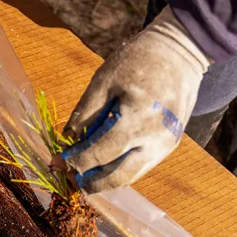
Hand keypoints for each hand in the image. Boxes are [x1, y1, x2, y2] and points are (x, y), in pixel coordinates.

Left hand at [61, 7, 210, 191]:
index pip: (101, 153)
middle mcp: (156, 139)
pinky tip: (103, 166)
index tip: (57, 163)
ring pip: (131, 176)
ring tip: (82, 177)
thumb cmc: (138, 61)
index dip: (76, 161)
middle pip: (118, 176)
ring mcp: (166, 145)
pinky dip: (121, 169)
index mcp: (138, 119)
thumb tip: (67, 139)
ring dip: (105, 181)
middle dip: (91, 182)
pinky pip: (142, 166)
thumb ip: (85, 112)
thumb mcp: (104, 79)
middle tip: (68, 179)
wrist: (180, 54)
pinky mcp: (170, 145)